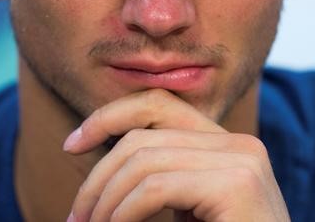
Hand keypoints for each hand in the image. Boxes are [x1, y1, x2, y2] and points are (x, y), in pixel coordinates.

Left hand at [64, 89, 289, 221]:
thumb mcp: (187, 212)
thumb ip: (159, 181)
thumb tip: (98, 164)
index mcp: (227, 145)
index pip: (158, 104)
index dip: (109, 115)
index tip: (72, 144)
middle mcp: (239, 144)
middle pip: (143, 135)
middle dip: (97, 176)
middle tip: (76, 219)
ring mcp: (242, 161)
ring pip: (143, 159)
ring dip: (104, 201)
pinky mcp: (237, 185)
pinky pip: (156, 188)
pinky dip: (122, 214)